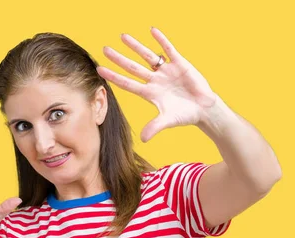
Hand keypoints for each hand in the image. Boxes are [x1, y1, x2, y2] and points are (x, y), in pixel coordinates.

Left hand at [96, 27, 217, 141]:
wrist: (204, 109)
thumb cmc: (185, 115)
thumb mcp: (168, 120)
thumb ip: (155, 127)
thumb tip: (143, 139)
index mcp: (149, 93)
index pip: (127, 83)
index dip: (114, 76)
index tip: (100, 70)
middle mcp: (154, 80)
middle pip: (132, 67)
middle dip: (119, 59)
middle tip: (104, 50)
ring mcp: (166, 71)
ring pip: (147, 56)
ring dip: (135, 47)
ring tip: (122, 37)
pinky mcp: (180, 64)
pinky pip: (169, 50)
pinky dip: (161, 41)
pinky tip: (152, 31)